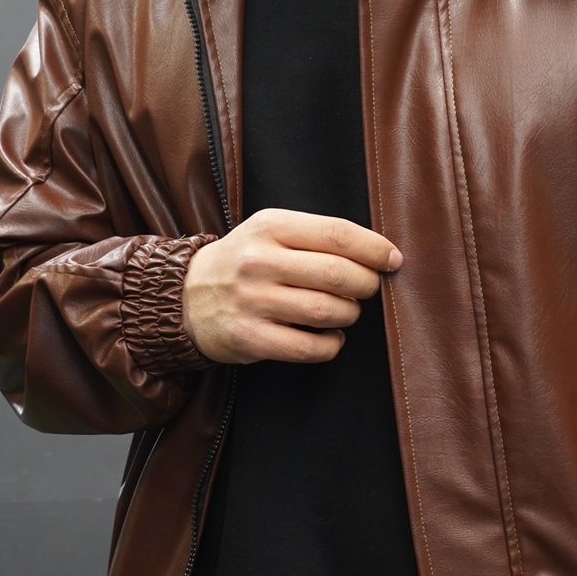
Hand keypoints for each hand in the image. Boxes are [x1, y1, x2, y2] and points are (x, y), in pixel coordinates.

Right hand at [181, 208, 401, 364]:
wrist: (184, 297)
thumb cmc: (243, 262)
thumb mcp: (269, 231)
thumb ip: (316, 236)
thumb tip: (378, 253)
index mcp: (270, 227)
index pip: (337, 234)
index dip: (374, 249)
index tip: (392, 260)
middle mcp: (259, 262)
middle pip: (338, 274)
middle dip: (366, 285)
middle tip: (367, 289)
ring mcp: (253, 302)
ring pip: (328, 311)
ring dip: (349, 314)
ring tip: (345, 311)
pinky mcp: (250, 339)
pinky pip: (310, 348)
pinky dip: (331, 345)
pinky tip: (330, 337)